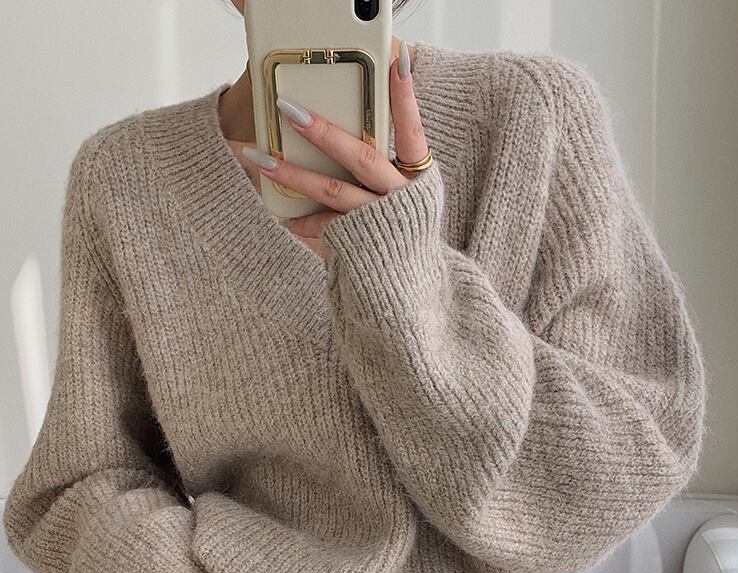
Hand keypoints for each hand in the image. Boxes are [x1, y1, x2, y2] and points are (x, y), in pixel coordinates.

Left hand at [238, 39, 427, 259]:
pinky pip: (322, 228)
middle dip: (324, 132)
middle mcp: (399, 199)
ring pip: (332, 192)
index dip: (406, 98)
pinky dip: (301, 221)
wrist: (405, 286)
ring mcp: (376, 223)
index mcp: (417, 179)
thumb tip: (368, 113)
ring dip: (292, 173)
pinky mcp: (355, 247)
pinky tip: (282, 215)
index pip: (412, 131)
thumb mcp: (410, 193)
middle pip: (361, 158)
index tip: (396, 59)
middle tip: (289, 109)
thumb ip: (391, 158)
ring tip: (259, 158)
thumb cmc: (403, 229)